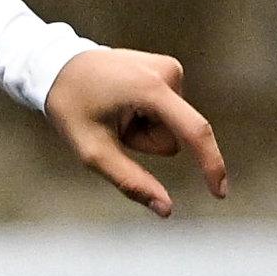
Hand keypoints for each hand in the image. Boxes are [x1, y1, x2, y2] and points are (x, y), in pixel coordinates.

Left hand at [44, 48, 228, 217]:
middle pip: (173, 138)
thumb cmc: (70, 107)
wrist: (56, 66)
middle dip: (144, 141)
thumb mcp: (92, 151)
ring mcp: (168, 67)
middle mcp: (167, 72)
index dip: (211, 165)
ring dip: (143, 127)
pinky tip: (122, 99)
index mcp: (150, 89)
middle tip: (110, 122)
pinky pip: (168, 111)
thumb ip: (130, 181)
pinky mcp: (167, 68)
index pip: (194, 132)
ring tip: (114, 109)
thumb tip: (167, 209)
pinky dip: (146, 114)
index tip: (219, 194)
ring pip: (171, 126)